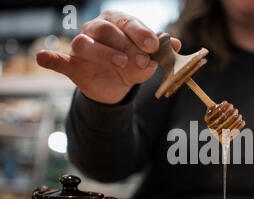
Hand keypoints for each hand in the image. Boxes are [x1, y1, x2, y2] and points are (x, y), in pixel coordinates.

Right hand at [36, 10, 180, 103]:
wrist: (118, 86)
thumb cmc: (133, 65)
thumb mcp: (149, 60)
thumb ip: (160, 52)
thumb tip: (176, 44)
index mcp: (118, 23)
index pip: (127, 23)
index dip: (140, 33)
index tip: (153, 46)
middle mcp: (97, 30)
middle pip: (105, 30)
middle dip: (125, 45)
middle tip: (141, 61)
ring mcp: (82, 48)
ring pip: (84, 44)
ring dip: (102, 53)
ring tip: (119, 63)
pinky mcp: (72, 65)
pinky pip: (58, 60)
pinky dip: (50, 58)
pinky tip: (44, 58)